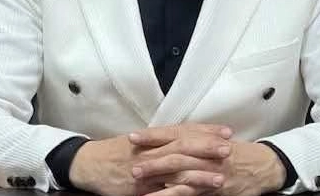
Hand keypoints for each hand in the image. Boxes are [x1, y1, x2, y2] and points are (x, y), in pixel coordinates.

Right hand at [69, 124, 232, 195]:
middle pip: (185, 146)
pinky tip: (195, 195)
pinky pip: (163, 190)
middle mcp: (153, 149)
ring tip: (220, 178)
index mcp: (156, 137)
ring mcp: (148, 169)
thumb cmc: (116, 151)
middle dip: (208, 147)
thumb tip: (187, 138)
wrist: (90, 163)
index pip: (186, 130)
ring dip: (200, 173)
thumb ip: (163, 141)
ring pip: (178, 169)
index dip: (207, 130)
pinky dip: (180, 192)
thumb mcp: (142, 142)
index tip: (227, 131)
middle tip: (229, 148)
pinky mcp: (141, 187)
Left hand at [131, 128, 285, 195]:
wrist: (263, 165)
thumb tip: (169, 143)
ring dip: (157, 176)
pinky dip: (173, 195)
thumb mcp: (216, 141)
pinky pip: (190, 192)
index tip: (133, 136)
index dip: (154, 135)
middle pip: (174, 152)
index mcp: (203, 138)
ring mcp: (209, 171)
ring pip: (180, 173)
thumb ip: (194, 142)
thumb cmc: (237, 152)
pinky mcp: (214, 188)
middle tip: (131, 161)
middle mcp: (205, 152)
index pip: (175, 133)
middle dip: (151, 156)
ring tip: (137, 181)